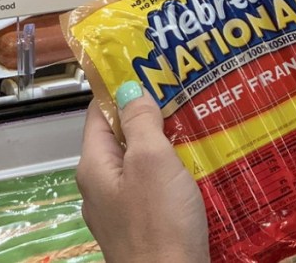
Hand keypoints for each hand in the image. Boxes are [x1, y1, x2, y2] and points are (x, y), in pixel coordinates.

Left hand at [76, 82, 209, 262]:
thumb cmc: (159, 224)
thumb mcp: (151, 161)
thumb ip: (140, 122)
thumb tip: (130, 89)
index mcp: (95, 167)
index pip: (99, 114)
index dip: (120, 88)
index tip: (149, 67)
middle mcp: (103, 189)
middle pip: (122, 139)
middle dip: (150, 115)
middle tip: (184, 92)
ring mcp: (123, 212)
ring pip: (143, 165)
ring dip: (167, 145)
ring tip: (198, 123)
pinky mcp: (146, 228)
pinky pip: (157, 190)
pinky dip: (176, 174)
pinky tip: (200, 167)